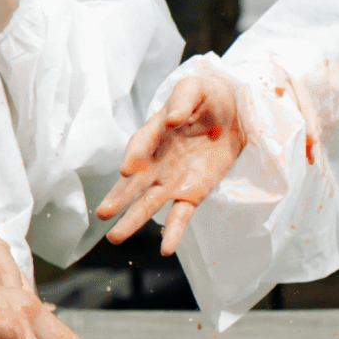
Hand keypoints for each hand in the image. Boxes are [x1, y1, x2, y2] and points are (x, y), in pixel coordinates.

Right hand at [95, 73, 246, 254]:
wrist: (235, 110)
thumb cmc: (207, 96)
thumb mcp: (194, 88)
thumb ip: (182, 101)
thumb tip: (171, 119)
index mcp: (153, 134)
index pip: (140, 146)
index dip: (135, 157)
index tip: (128, 170)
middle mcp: (156, 162)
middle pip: (134, 182)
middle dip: (119, 197)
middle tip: (103, 213)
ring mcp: (173, 180)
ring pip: (149, 204)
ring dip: (134, 220)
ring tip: (115, 236)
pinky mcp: (193, 193)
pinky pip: (181, 216)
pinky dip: (173, 232)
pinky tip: (165, 249)